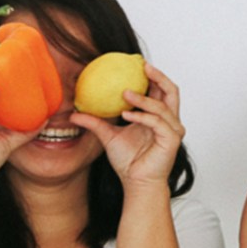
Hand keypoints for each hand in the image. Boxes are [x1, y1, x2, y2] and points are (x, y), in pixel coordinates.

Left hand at [70, 63, 183, 191]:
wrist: (137, 184)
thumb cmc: (128, 162)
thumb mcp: (108, 136)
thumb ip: (95, 122)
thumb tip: (74, 113)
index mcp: (158, 116)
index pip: (160, 90)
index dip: (153, 75)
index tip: (137, 63)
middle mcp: (169, 120)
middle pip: (171, 90)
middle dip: (158, 76)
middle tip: (143, 66)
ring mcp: (173, 130)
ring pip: (162, 105)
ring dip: (143, 98)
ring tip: (125, 93)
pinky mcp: (172, 140)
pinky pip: (157, 122)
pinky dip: (142, 116)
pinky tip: (126, 114)